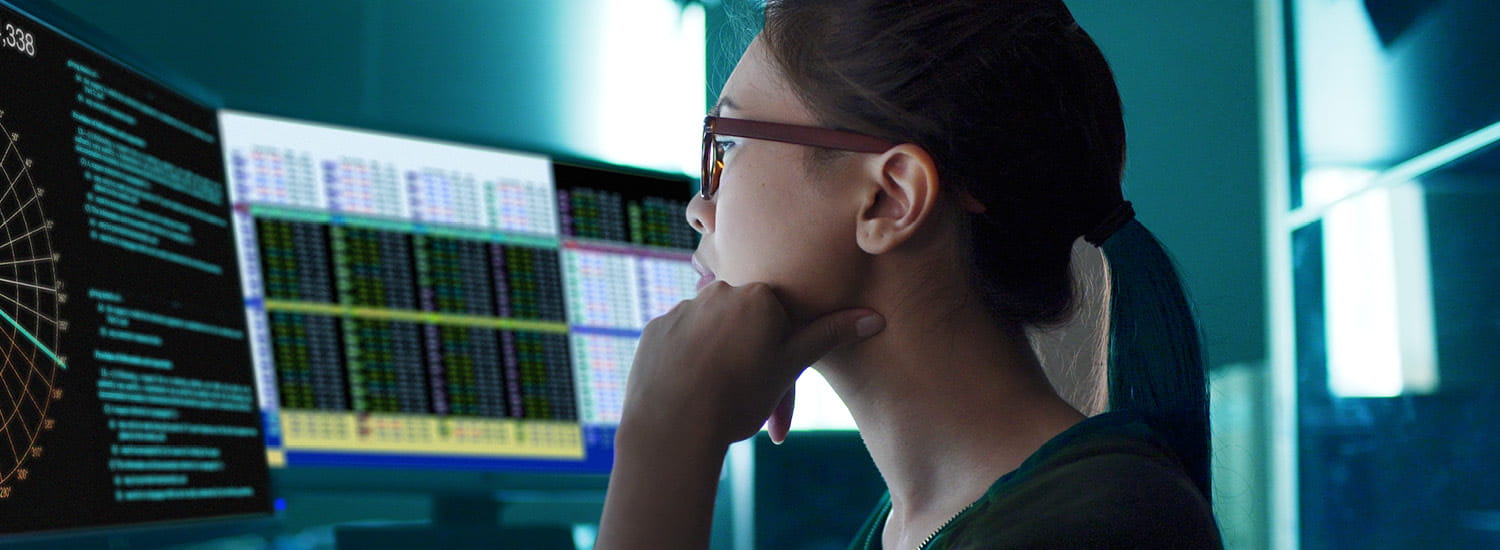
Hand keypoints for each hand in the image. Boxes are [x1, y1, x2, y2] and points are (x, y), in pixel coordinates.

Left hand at [620, 281, 884, 447]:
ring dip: (719, 358)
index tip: (775, 381)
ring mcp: (682, 310)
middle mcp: (717, 292)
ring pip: (711, 332)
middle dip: (750, 355)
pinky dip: (688, 363)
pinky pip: (680, 342)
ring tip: (718, 401)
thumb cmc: (740, 396)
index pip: (779, 314)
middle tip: (749, 398)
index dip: (781, 350)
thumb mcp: (791, 366)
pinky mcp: (654, 331)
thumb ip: (829, 335)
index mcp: (757, 295)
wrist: (674, 424)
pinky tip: (691, 393)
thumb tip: (875, 317)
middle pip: (743, 322)